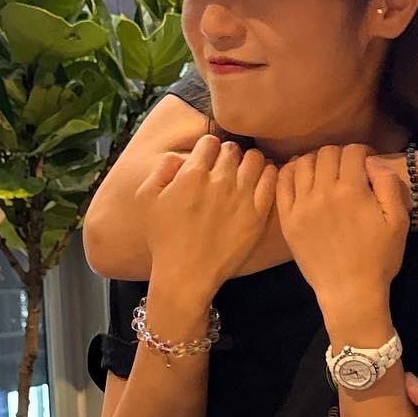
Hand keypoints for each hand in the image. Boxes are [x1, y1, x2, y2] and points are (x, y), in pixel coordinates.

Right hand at [144, 134, 276, 301]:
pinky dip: (267, 174)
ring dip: (249, 161)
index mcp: (192, 174)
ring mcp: (241, 197)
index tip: (208, 161)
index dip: (208, 149)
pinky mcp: (257, 215)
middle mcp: (219, 181)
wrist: (186, 275)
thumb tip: (179, 156)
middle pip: (233, 149)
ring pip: (255, 159)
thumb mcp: (147, 199)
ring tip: (245, 172)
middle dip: (228, 155)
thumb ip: (161, 168)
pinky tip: (260, 181)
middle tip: (226, 169)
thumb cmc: (164, 239)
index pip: (210, 141)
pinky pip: (270, 180)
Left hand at [277, 145, 408, 322]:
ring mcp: (301, 205)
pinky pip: (283, 183)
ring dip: (316, 161)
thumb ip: (388, 184)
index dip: (363, 153)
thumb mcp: (398, 221)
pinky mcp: (288, 219)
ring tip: (325, 173)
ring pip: (303, 162)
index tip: (367, 164)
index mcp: (352, 190)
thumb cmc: (379, 259)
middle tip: (348, 170)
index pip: (353, 151)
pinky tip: (302, 177)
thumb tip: (372, 160)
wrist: (349, 292)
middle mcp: (323, 192)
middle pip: (327, 153)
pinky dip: (291, 172)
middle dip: (341, 155)